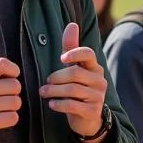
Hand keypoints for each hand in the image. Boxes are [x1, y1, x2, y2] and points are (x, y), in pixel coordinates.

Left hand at [39, 23, 106, 139]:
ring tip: (43, 93)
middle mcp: (99, 80)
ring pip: (72, 90)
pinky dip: (59, 104)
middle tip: (44, 83)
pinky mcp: (93, 111)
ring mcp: (98, 96)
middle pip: (75, 73)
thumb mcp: (74, 68)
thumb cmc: (78, 88)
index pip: (88, 54)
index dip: (74, 53)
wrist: (88, 118)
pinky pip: (73, 105)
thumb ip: (71, 48)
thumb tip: (72, 24)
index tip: (61, 59)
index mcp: (94, 67)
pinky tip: (52, 105)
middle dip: (56, 78)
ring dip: (54, 91)